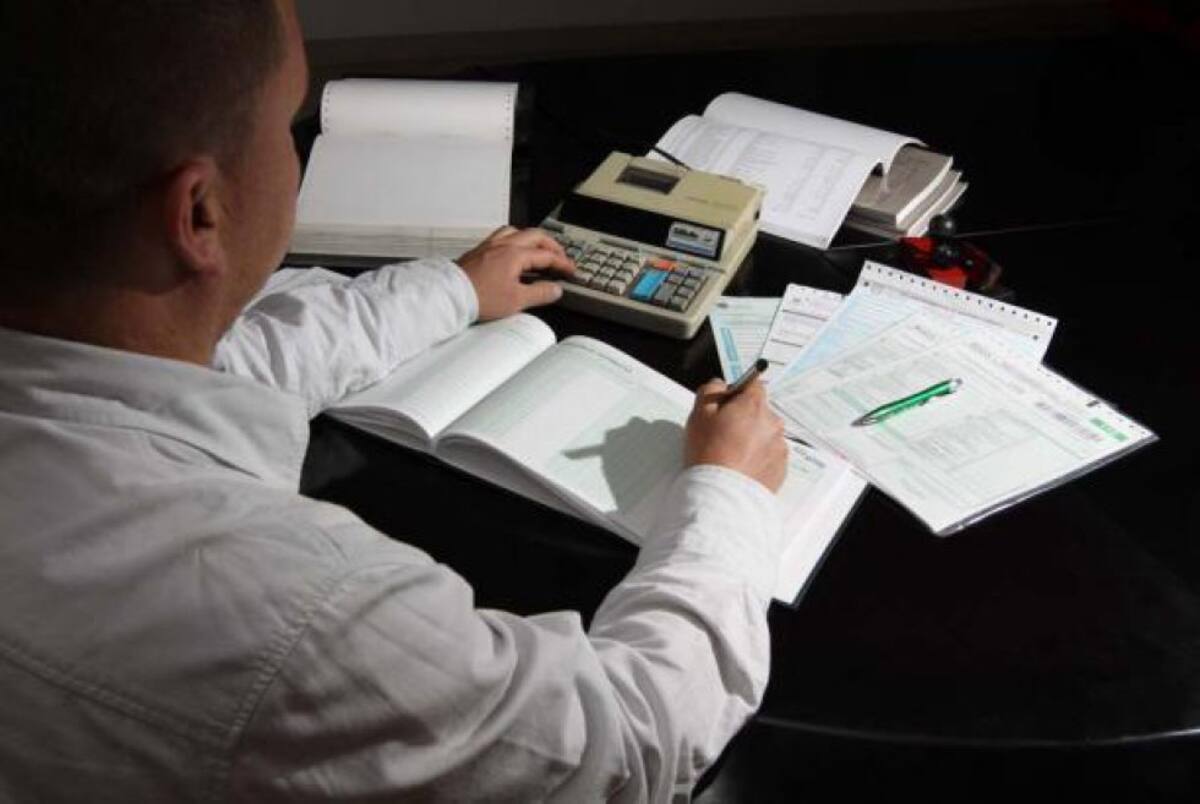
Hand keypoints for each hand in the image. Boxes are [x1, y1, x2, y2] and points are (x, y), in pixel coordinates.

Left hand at [456, 226, 575, 320]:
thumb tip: (555, 289)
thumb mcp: (517, 300)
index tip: (570, 270)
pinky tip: (510, 251)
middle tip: (559, 256)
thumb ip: (540, 293)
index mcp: (515, 255)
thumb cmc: (479, 297)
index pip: (546, 255)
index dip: (562, 262)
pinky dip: (513, 240)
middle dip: (551, 245)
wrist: (451, 296)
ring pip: (516, 231)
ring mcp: (489, 246)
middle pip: (534, 236)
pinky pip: (500, 237)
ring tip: (536, 247)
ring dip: (530, 238)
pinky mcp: (478, 252)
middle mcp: (503, 245)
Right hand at [684, 377, 787, 492]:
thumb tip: (721, 385)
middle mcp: (772, 423)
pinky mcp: (781, 468)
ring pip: (765, 434)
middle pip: (760, 411)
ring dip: (752, 439)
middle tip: (723, 434)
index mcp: (754, 405)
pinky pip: (769, 455)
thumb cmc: (708, 453)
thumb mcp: (699, 413)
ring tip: (731, 455)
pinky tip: (740, 467)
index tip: (726, 404)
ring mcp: (779, 446)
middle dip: (744, 418)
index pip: (754, 384)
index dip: (738, 392)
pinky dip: (758, 458)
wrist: (722, 495)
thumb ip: (711, 390)